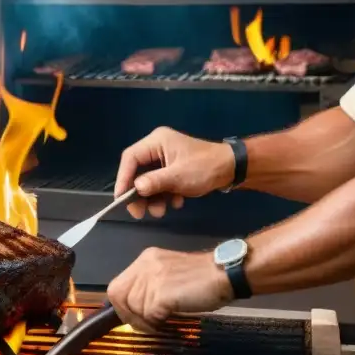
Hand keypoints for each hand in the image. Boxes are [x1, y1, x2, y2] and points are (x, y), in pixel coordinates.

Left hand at [106, 248, 233, 332]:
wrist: (226, 273)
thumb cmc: (203, 279)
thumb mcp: (169, 276)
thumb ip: (151, 287)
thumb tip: (136, 310)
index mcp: (145, 260)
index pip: (117, 286)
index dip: (122, 306)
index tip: (135, 317)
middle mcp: (144, 266)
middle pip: (118, 297)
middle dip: (130, 317)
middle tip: (147, 325)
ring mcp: (152, 277)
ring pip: (134, 308)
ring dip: (146, 321)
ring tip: (163, 321)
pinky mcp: (162, 292)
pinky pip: (149, 314)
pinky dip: (157, 322)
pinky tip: (169, 320)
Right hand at [114, 126, 235, 218]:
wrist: (233, 169)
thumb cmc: (206, 168)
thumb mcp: (178, 177)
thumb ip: (154, 182)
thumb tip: (135, 188)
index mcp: (156, 141)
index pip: (130, 158)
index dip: (123, 179)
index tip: (121, 199)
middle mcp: (157, 147)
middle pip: (138, 171)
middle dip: (139, 193)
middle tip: (138, 212)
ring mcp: (165, 158)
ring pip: (148, 180)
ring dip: (152, 198)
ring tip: (160, 211)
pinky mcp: (173, 169)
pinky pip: (160, 183)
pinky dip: (164, 195)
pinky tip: (176, 202)